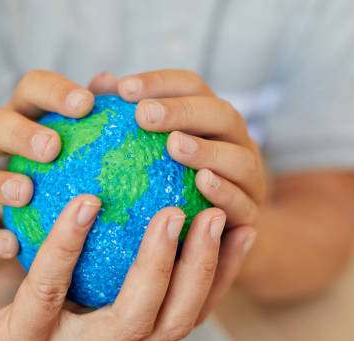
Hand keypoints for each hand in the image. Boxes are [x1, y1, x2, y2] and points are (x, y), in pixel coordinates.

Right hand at [0, 70, 96, 259]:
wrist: (62, 223)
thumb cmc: (85, 170)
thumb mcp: (95, 143)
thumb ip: (100, 114)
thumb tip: (108, 80)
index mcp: (27, 115)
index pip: (32, 89)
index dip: (54, 91)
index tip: (86, 105)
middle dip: (19, 133)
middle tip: (52, 148)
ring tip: (26, 192)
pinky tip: (12, 247)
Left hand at [0, 196, 228, 340]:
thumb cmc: (6, 315)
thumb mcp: (59, 279)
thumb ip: (93, 251)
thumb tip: (119, 188)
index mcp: (118, 336)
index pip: (187, 310)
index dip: (221, 274)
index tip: (241, 226)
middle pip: (176, 320)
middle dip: (205, 270)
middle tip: (217, 214)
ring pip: (132, 318)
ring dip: (158, 264)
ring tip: (170, 214)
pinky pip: (51, 289)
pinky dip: (70, 244)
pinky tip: (84, 203)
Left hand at [116, 69, 260, 318]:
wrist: (202, 245)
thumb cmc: (161, 192)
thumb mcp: (140, 155)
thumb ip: (122, 120)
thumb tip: (101, 82)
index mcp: (208, 121)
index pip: (190, 87)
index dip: (160, 83)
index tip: (123, 90)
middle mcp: (234, 144)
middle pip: (220, 114)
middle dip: (182, 111)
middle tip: (143, 115)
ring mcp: (248, 179)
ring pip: (239, 157)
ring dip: (207, 150)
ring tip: (174, 146)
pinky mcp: (251, 216)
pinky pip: (243, 202)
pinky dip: (226, 191)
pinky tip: (202, 183)